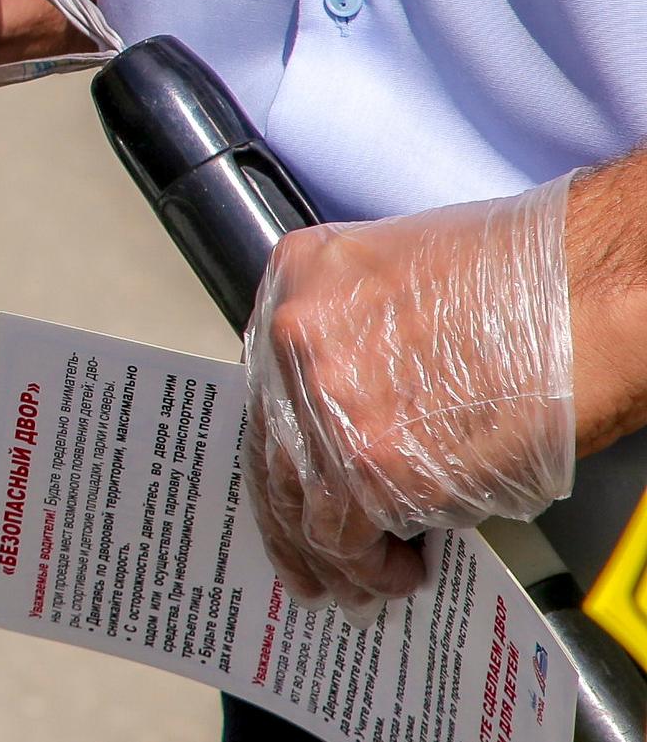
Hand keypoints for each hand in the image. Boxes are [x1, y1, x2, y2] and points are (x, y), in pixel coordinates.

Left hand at [241, 179, 572, 613]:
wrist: (590, 291)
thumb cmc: (532, 285)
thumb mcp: (405, 285)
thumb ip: (362, 348)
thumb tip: (364, 424)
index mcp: (300, 279)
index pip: (270, 385)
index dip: (284, 446)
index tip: (289, 482)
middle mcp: (294, 336)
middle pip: (271, 446)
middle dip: (290, 512)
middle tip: (306, 557)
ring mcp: (322, 401)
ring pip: (298, 500)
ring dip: (331, 553)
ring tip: (361, 581)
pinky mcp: (369, 464)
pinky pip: (344, 536)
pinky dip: (371, 567)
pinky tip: (398, 572)